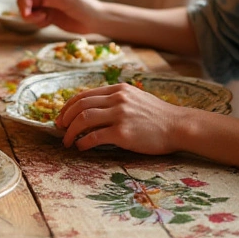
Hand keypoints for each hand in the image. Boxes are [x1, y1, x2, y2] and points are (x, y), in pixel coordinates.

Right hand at [15, 0, 102, 31]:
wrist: (94, 21)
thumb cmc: (82, 5)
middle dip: (24, 6)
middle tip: (29, 14)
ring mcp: (45, 6)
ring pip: (27, 10)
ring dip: (30, 16)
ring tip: (42, 18)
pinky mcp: (47, 17)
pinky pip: (34, 20)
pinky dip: (37, 22)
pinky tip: (48, 22)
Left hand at [55, 83, 187, 153]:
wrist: (179, 126)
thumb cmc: (158, 116)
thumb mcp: (136, 98)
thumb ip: (116, 100)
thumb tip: (93, 109)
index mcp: (118, 89)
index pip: (84, 95)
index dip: (68, 106)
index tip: (62, 116)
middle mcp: (117, 99)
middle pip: (80, 105)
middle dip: (65, 117)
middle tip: (59, 128)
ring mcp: (120, 115)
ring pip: (83, 119)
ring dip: (70, 131)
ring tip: (67, 141)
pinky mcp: (123, 133)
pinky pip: (94, 137)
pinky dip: (83, 142)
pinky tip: (81, 147)